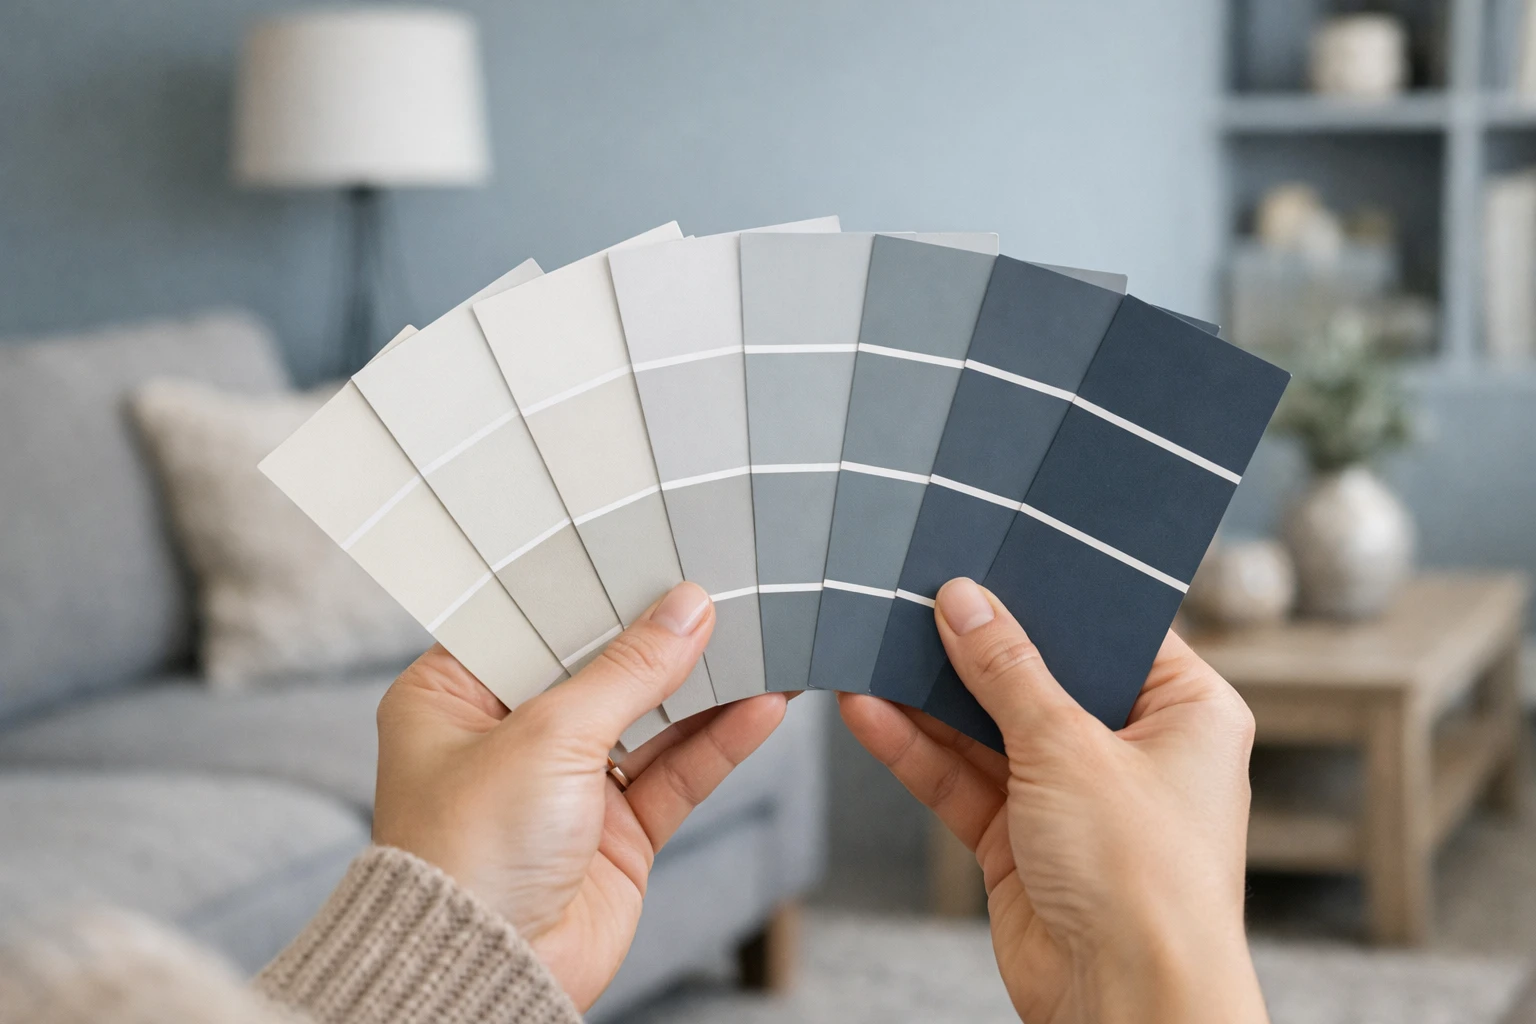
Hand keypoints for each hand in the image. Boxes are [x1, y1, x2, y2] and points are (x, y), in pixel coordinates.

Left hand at [371, 582, 786, 1010]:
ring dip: (704, 686)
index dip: (593, 589)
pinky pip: (676, 772)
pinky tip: (762, 707)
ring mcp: (565, 785)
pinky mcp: (614, 831)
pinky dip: (718, 742)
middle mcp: (509, 737)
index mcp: (454, 697)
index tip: (650, 553)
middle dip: (660, 636)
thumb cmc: (469, 856)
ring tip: (761, 639)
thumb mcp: (548, 735)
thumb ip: (628, 670)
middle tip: (719, 590)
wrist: (487, 975)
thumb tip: (687, 610)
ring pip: (649, 718)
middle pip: (599, 667)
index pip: (532, 621)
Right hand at [840, 578, 1264, 1023]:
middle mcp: (1133, 750)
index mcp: (1185, 712)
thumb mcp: (1070, 748)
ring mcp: (1075, 798)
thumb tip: (964, 602)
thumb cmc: (1145, 880)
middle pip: (1040, 678)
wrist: (1126, 1004)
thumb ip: (1008, 671)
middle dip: (973, 649)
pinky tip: (869, 712)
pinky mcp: (1024, 841)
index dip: (1047, 598)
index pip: (1110, 631)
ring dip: (929, 699)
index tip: (986, 561)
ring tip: (871, 646)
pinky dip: (918, 751)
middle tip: (912, 597)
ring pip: (989, 730)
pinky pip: (964, 780)